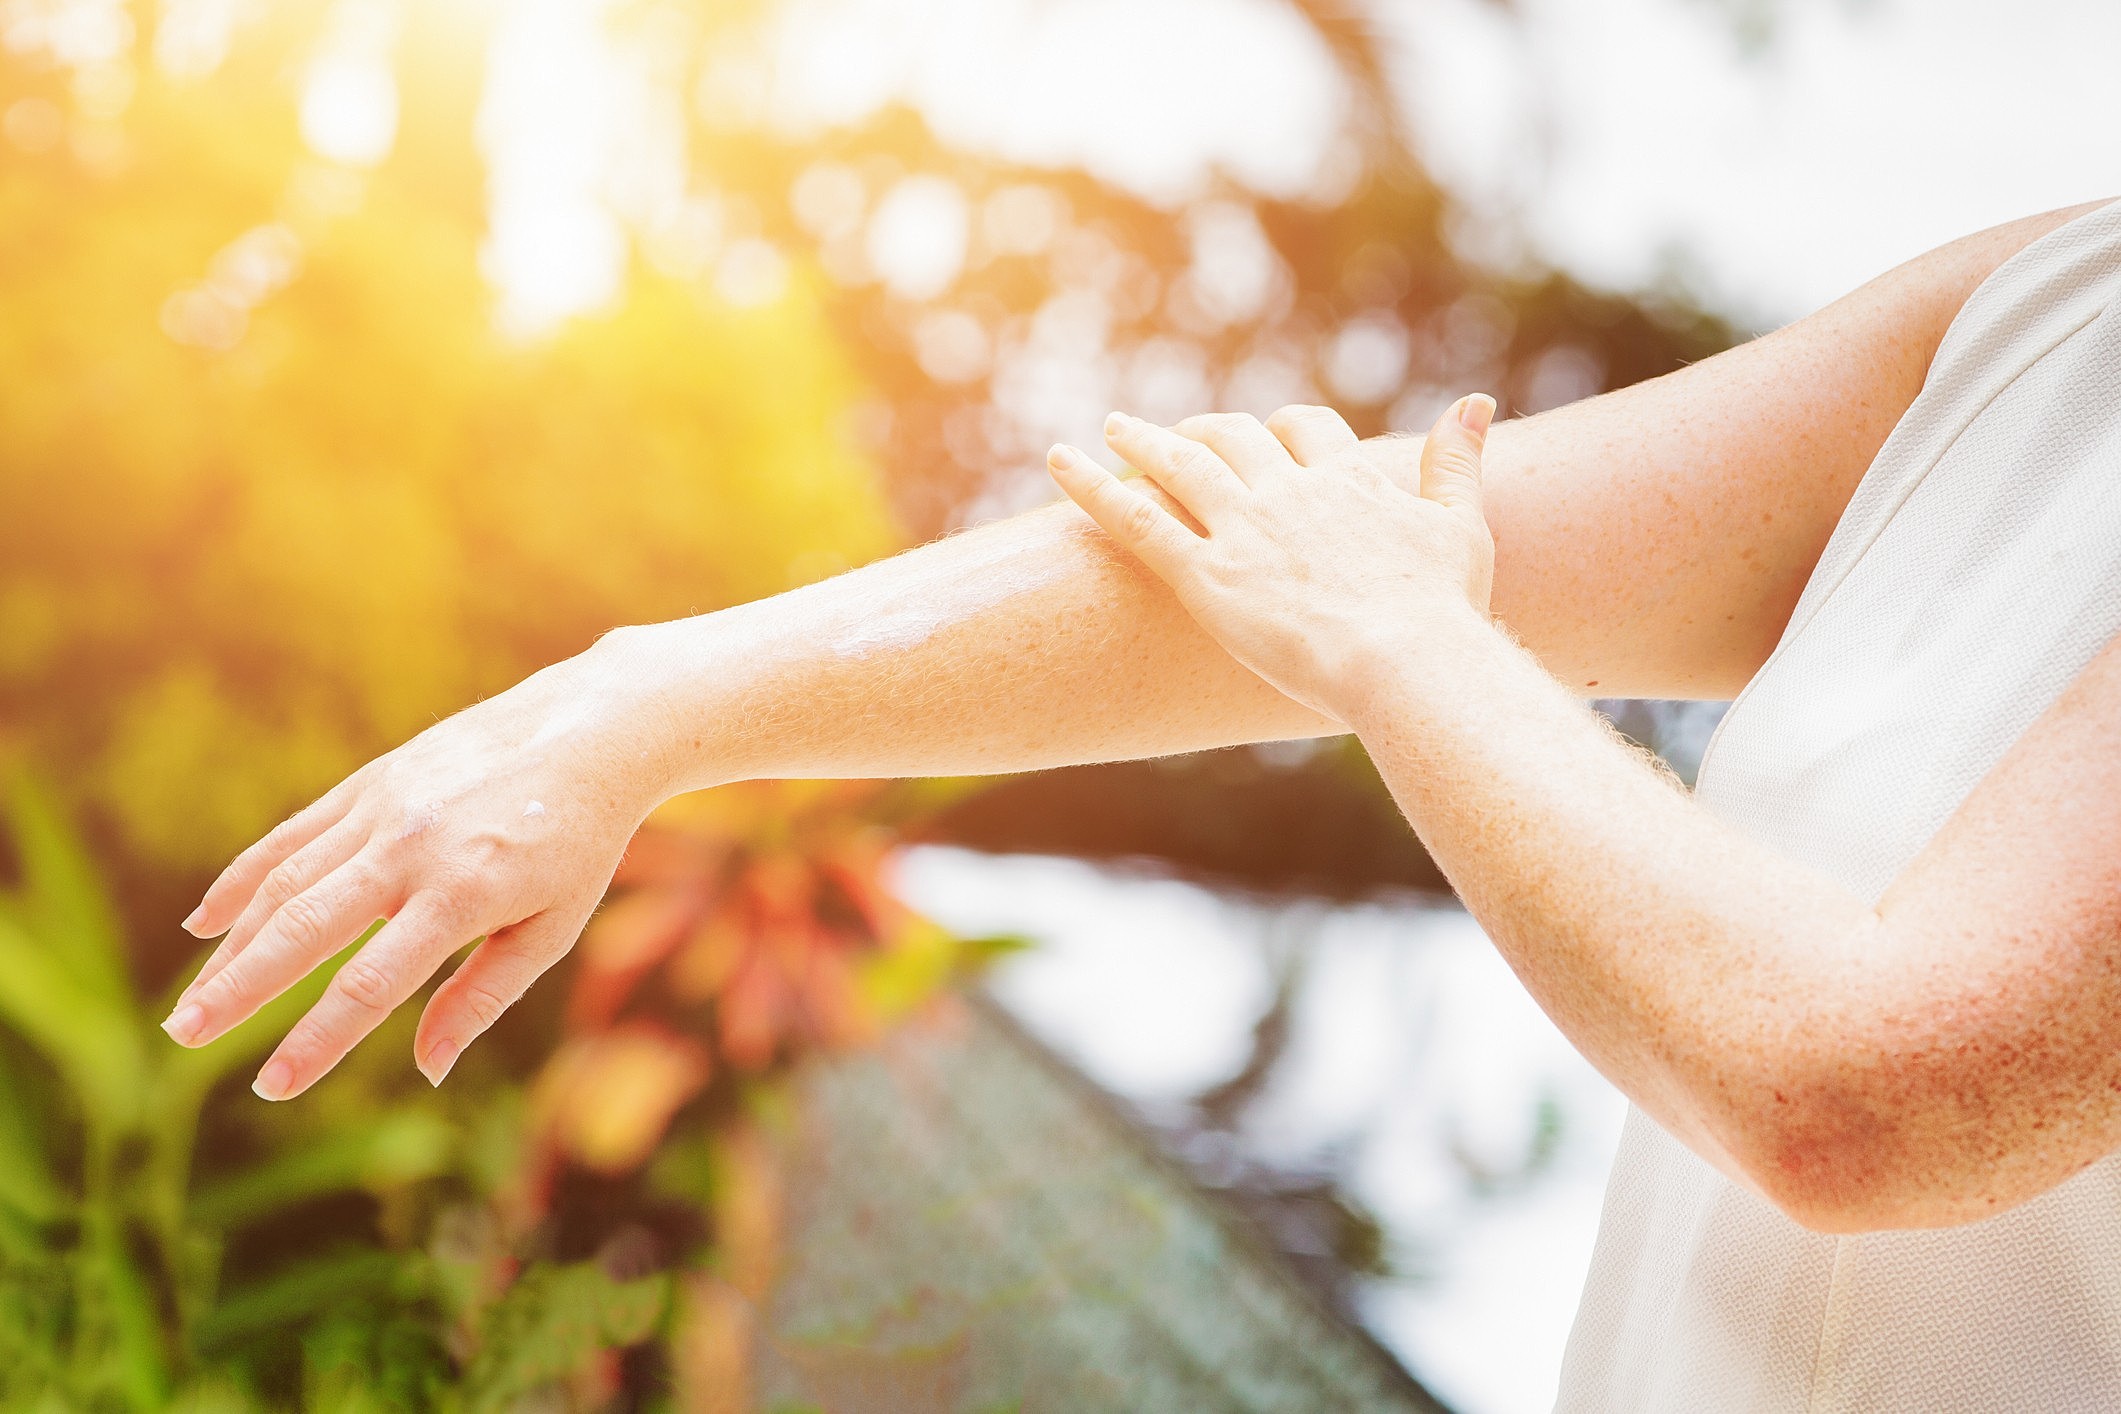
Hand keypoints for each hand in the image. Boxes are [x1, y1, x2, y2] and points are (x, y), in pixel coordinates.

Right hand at [166, 629, 678, 1098]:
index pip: (370, 984)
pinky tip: (205, 923)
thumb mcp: (552, 928)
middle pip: (303, 929)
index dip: (316, 1042)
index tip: (273, 1089)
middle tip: (183, 1037)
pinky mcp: (372, 780)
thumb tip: (428, 1070)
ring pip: (286, 883)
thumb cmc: (580, 842)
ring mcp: (384, 808)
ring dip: (232, 945)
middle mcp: (412, 848)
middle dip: (237, 989)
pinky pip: (292, 836)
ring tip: (193, 1004)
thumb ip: (484, 997)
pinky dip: (244, 879)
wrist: (591, 730)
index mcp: (463, 894)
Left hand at [1046, 397, 1496, 719]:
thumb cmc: (1442, 610)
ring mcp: (1241, 529)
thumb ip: (1458, 463)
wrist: (1406, 660)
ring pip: (1179, 466)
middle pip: (1235, 439)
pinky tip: (1057, 460)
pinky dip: (1091, 485)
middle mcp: (1287, 491)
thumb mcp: (1461, 526)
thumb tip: (1477, 402)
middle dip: (1205, 431)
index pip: (1304, 431)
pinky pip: (1135, 517)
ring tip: (1113, 428)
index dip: (1282, 430)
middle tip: (1178, 434)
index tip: (1267, 435)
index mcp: (1345, 480)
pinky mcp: (1204, 574)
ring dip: (1143, 441)